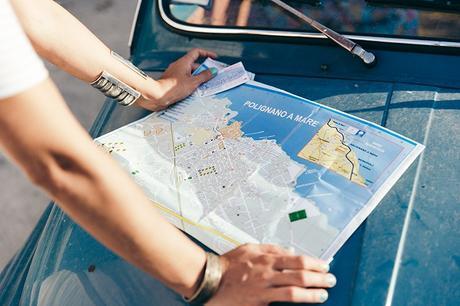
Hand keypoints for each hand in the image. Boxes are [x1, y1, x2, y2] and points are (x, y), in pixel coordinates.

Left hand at [136, 48, 217, 110]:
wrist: (157, 96)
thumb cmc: (172, 88)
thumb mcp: (193, 82)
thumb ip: (204, 76)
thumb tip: (213, 71)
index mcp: (184, 62)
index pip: (197, 52)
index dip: (207, 53)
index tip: (214, 57)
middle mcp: (179, 65)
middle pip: (194, 64)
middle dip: (203, 70)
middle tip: (210, 77)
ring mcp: (175, 73)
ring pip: (189, 73)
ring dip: (197, 78)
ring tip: (202, 86)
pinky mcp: (172, 81)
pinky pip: (184, 79)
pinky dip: (190, 83)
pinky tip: (193, 90)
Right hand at [207, 244, 335, 305]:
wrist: (210, 280)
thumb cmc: (229, 264)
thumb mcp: (250, 248)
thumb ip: (271, 248)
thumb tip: (290, 251)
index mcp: (266, 259)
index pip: (297, 260)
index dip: (314, 264)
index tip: (324, 266)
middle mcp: (267, 274)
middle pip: (300, 277)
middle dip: (319, 279)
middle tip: (330, 280)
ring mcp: (263, 291)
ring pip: (293, 294)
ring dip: (312, 295)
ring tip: (323, 295)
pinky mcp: (259, 303)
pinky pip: (279, 304)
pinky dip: (293, 304)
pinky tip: (302, 304)